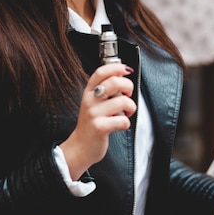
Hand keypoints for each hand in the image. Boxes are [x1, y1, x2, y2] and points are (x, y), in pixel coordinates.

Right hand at [59, 63, 135, 179]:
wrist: (82, 146)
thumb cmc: (93, 122)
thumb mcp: (94, 102)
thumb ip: (104, 89)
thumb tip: (122, 74)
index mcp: (89, 91)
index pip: (101, 72)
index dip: (116, 67)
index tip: (126, 70)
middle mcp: (90, 100)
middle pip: (115, 82)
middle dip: (128, 87)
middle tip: (128, 95)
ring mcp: (93, 113)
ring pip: (123, 101)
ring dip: (131, 107)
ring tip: (126, 113)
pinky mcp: (99, 127)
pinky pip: (122, 120)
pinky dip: (126, 123)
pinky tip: (120, 125)